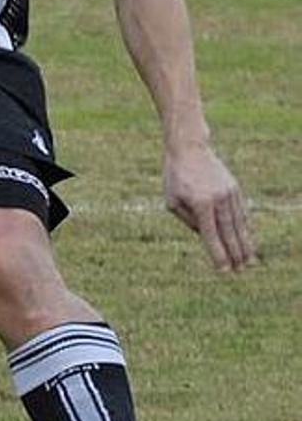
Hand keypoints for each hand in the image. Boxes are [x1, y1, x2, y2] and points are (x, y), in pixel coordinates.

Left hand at [163, 141, 255, 270]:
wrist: (189, 149)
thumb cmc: (175, 177)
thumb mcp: (172, 201)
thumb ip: (188, 221)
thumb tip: (205, 235)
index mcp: (200, 204)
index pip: (210, 235)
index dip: (218, 254)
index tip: (224, 270)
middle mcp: (218, 199)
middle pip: (229, 233)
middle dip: (234, 254)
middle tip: (240, 271)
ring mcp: (229, 193)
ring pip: (239, 224)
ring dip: (244, 243)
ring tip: (248, 261)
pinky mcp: (235, 188)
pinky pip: (242, 212)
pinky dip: (245, 227)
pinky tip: (248, 239)